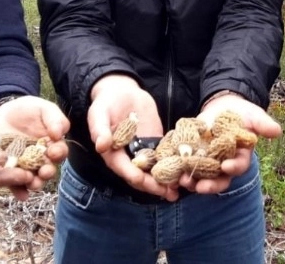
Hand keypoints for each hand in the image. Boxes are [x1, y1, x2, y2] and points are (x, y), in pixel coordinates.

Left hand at [0, 95, 70, 199]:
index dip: (58, 153)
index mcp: (51, 145)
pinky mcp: (6, 170)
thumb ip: (54, 119)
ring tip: (32, 183)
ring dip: (35, 184)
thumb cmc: (27, 110)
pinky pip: (12, 183)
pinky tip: (21, 195)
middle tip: (44, 171)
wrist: (1, 111)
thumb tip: (59, 134)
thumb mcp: (43, 108)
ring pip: (32, 180)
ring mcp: (23, 166)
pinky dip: (18, 191)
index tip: (53, 151)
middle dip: (47, 173)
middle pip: (47, 170)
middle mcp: (39, 159)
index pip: (59, 152)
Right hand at [88, 74, 176, 200]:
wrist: (122, 92)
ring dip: (165, 181)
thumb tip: (101, 145)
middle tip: (167, 193)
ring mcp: (143, 152)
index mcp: (112, 154)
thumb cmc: (106, 103)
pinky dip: (174, 165)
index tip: (142, 180)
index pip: (123, 168)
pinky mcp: (155, 144)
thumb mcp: (99, 113)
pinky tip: (185, 171)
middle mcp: (128, 157)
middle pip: (141, 175)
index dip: (132, 175)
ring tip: (179, 189)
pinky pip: (165, 157)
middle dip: (153, 185)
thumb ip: (99, 129)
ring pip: (154, 171)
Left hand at [178, 93, 281, 194]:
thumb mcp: (253, 115)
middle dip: (210, 185)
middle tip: (201, 187)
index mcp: (240, 157)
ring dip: (192, 181)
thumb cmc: (242, 113)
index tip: (226, 166)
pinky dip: (179, 171)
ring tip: (184, 182)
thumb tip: (277, 131)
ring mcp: (208, 162)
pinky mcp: (193, 156)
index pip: (238, 166)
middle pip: (219, 179)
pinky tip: (172, 173)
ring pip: (201, 177)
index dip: (233, 167)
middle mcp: (224, 164)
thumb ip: (262, 124)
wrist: (223, 107)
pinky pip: (186, 166)